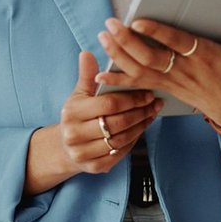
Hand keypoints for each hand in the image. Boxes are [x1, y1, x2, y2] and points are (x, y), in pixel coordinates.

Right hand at [57, 51, 161, 174]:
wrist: (66, 147)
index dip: (131, 98)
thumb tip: (86, 53)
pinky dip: (134, 140)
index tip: (147, 92)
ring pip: (121, 139)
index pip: (108, 104)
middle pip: (117, 123)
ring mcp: (84, 153)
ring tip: (152, 114)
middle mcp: (75, 135)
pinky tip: (142, 128)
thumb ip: (86, 75)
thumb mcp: (79, 94)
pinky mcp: (95, 168)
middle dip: (140, 112)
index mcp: (72, 113)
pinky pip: (121, 153)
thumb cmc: (77, 115)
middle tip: (155, 103)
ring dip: (141, 126)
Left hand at [96, 7, 220, 129]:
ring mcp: (173, 82)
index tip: (139, 21)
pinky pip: (139, 85)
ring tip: (102, 38)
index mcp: (204, 57)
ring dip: (119, 55)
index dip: (158, 33)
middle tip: (110, 25)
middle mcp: (185, 70)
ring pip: (141, 70)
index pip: (177, 43)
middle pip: (152, 57)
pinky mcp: (166, 89)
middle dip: (128, 42)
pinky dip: (119, 81)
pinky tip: (100, 77)